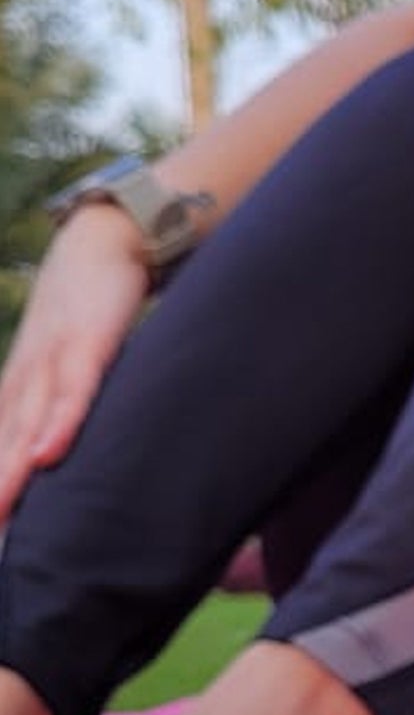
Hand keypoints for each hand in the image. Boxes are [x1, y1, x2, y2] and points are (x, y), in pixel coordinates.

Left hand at [0, 206, 150, 522]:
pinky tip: (47, 454)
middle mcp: (25, 378)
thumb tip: (66, 450)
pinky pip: (74, 389)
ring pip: (25, 425)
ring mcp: (53, 360)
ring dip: (8, 471)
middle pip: (1, 446)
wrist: (102, 242)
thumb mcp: (69, 361)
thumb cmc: (89, 308)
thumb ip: (66, 402)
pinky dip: (59, 422)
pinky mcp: (88, 342)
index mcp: (20, 387)